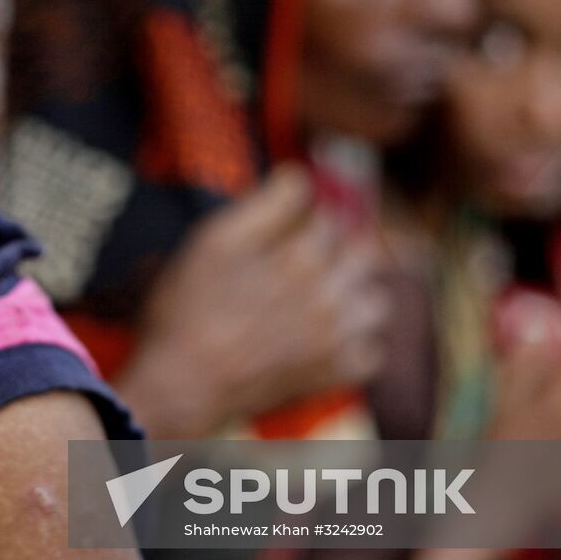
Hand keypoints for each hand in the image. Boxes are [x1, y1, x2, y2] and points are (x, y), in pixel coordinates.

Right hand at [120, 165, 388, 437]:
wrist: (183, 383)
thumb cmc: (190, 308)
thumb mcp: (215, 240)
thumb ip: (266, 204)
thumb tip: (300, 176)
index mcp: (305, 257)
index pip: (329, 219)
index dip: (308, 217)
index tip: (288, 227)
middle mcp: (332, 296)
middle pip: (364, 254)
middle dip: (341, 248)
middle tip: (309, 257)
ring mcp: (337, 339)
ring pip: (377, 303)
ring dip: (358, 293)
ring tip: (327, 295)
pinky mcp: (332, 375)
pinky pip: (372, 354)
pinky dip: (359, 344)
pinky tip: (329, 338)